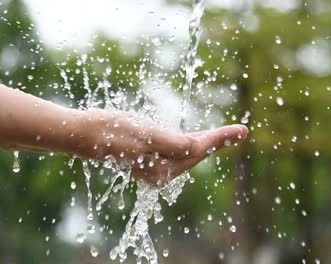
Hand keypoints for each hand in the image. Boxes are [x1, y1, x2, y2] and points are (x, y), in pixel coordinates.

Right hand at [80, 110, 248, 185]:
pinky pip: (177, 152)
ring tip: (225, 135)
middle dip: (217, 142)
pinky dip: (190, 143)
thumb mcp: (147, 134)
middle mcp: (161, 174)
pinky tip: (198, 138)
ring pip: (188, 154)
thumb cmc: (115, 131)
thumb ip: (175, 143)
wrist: (88, 134)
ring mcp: (155, 168)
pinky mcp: (149, 160)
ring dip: (206, 143)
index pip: (199, 150)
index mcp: (163, 169)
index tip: (242, 130)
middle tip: (240, 131)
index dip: (221, 138)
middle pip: (197, 154)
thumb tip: (198, 147)